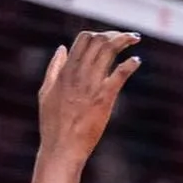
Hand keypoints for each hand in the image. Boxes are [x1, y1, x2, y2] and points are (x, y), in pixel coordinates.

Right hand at [38, 30, 140, 163]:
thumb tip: (62, 48)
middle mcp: (79, 74)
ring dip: (124, 40)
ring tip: (135, 39)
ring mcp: (92, 85)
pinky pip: (120, 74)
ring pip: (109, 51)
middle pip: (99, 41)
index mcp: (65, 71)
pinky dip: (130, 64)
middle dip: (114, 34)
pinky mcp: (104, 98)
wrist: (62, 148)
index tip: (108, 38)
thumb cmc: (53, 124)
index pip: (83, 39)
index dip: (98, 34)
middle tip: (127, 38)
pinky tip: (137, 61)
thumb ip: (54, 68)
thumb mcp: (46, 92)